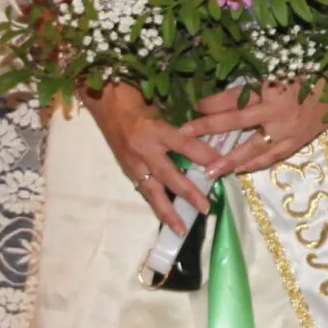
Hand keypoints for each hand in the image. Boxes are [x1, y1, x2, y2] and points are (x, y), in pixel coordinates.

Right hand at [83, 84, 224, 232]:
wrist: (105, 102)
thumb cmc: (137, 99)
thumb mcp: (161, 108)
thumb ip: (179, 128)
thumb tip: (204, 143)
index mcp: (155, 129)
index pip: (184, 144)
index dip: (204, 155)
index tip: (221, 165)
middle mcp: (144, 149)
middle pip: (169, 174)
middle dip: (188, 192)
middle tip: (206, 207)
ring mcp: (133, 163)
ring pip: (152, 191)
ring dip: (168, 211)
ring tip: (181, 228)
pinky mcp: (127, 171)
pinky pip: (144, 191)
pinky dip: (156, 204)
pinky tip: (167, 219)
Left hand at [184, 81, 327, 175]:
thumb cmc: (313, 74)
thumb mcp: (283, 70)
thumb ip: (258, 83)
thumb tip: (229, 94)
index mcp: (272, 87)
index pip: (236, 96)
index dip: (214, 102)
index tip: (195, 106)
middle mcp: (276, 109)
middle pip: (236, 120)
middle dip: (209, 128)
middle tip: (184, 136)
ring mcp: (286, 130)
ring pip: (252, 147)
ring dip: (228, 159)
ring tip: (208, 170)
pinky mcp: (296, 142)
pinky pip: (271, 157)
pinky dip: (253, 164)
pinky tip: (237, 171)